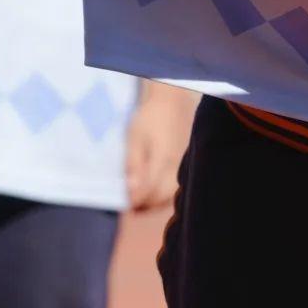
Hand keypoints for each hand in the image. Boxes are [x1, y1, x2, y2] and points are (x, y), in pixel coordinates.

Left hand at [125, 87, 193, 212]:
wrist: (171, 103)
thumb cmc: (150, 118)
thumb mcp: (135, 139)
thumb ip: (134, 165)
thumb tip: (130, 191)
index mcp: (162, 160)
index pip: (148, 191)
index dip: (134, 201)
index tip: (123, 204)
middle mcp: (175, 167)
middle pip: (160, 198)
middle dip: (143, 204)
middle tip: (128, 203)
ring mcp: (182, 166)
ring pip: (169, 195)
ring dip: (153, 202)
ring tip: (139, 199)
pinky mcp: (184, 165)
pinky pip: (175, 187)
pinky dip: (163, 194)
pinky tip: (153, 191)